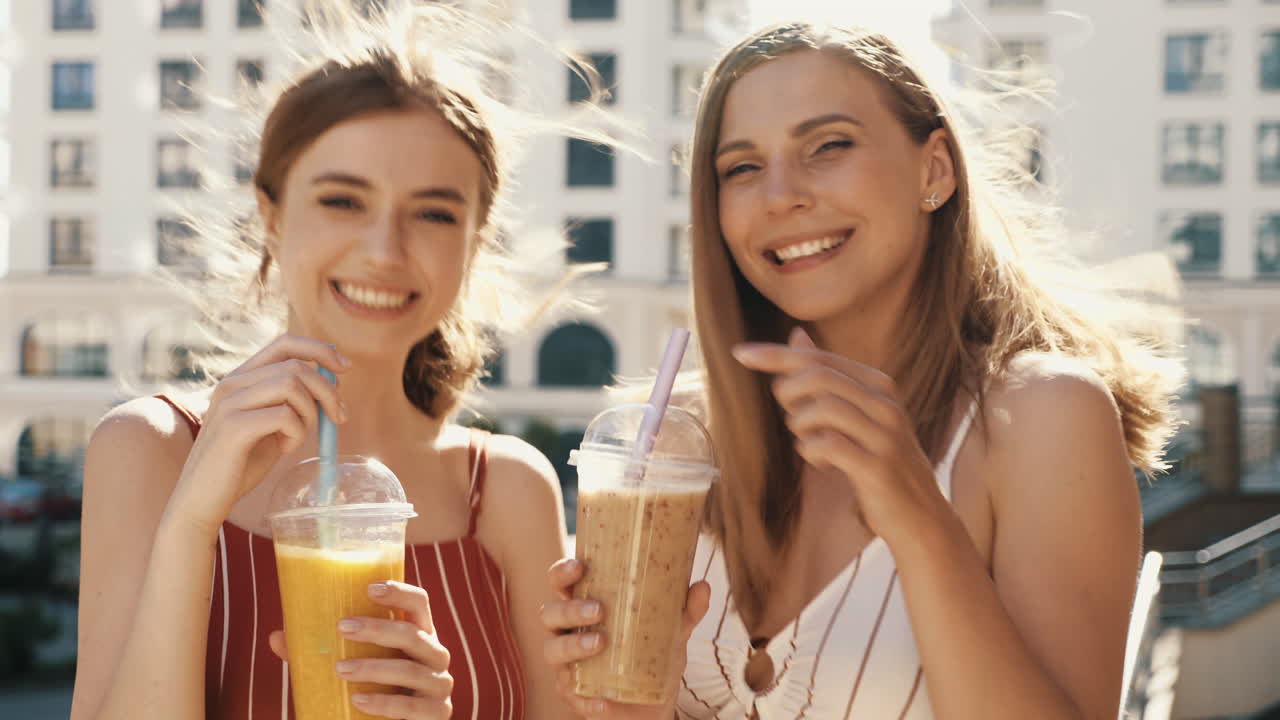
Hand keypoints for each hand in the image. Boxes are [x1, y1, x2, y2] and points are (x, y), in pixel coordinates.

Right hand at [166, 334, 349, 534]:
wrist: (204, 499)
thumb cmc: (241, 464)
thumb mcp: (272, 426)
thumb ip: (294, 402)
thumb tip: (334, 382)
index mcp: (241, 378)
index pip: (285, 343)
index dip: (320, 349)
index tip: (345, 367)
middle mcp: (232, 383)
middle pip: (296, 366)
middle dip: (328, 390)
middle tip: (339, 417)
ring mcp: (230, 403)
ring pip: (292, 386)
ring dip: (310, 414)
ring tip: (297, 438)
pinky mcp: (234, 426)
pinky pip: (284, 415)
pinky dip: (297, 433)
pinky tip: (285, 449)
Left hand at [270, 581, 452, 718]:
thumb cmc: (376, 690)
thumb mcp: (356, 666)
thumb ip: (319, 654)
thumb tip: (277, 637)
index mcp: (419, 635)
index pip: (419, 603)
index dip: (400, 592)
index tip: (369, 587)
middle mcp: (435, 655)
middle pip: (414, 634)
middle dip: (378, 629)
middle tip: (342, 627)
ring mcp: (440, 686)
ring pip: (410, 670)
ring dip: (374, 668)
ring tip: (340, 669)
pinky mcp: (438, 714)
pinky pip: (411, 707)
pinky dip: (385, 704)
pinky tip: (359, 700)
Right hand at [539, 558, 709, 717]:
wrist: (651, 705)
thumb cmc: (650, 656)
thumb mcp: (671, 633)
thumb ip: (686, 611)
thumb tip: (703, 585)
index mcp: (583, 607)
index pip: (561, 583)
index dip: (562, 573)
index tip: (580, 565)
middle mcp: (567, 632)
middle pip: (551, 613)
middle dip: (570, 609)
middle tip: (599, 609)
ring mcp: (566, 665)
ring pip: (552, 651)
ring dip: (573, 645)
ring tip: (601, 643)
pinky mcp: (573, 695)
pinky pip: (572, 695)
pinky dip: (586, 698)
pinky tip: (603, 700)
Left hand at [732, 327, 949, 547]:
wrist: (920, 514)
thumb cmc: (877, 458)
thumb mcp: (856, 413)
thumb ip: (827, 376)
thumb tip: (796, 335)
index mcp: (879, 384)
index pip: (819, 357)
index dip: (775, 354)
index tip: (739, 354)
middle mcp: (885, 403)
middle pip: (817, 376)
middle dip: (788, 393)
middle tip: (790, 416)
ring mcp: (884, 434)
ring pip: (821, 408)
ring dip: (800, 426)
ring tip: (808, 441)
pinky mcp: (877, 467)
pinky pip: (828, 446)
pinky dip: (811, 452)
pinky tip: (821, 462)